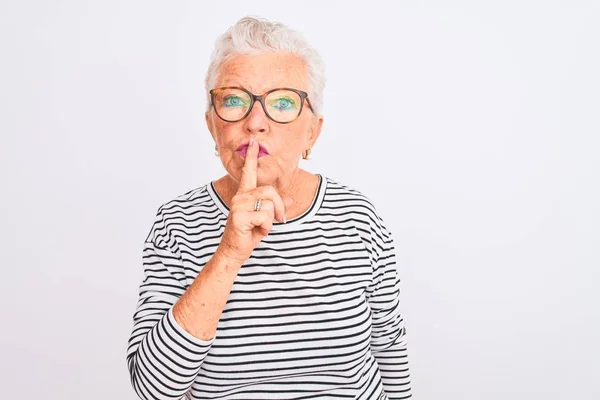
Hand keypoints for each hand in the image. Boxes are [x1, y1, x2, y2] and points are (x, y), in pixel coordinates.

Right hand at [217, 137, 293, 263]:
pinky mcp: (239, 216)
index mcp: (245, 194)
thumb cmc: (247, 234)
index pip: (249, 172)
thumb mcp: (265, 219)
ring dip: (271, 220)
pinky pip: (265, 216)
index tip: (253, 142)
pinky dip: (266, 227)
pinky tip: (257, 232)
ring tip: (261, 227)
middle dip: (279, 207)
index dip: (251, 157)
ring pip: (269, 204)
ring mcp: (238, 205)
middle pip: (270, 191)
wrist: (234, 251)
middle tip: (278, 220)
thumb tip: (291, 200)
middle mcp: (240, 197)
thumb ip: (276, 208)